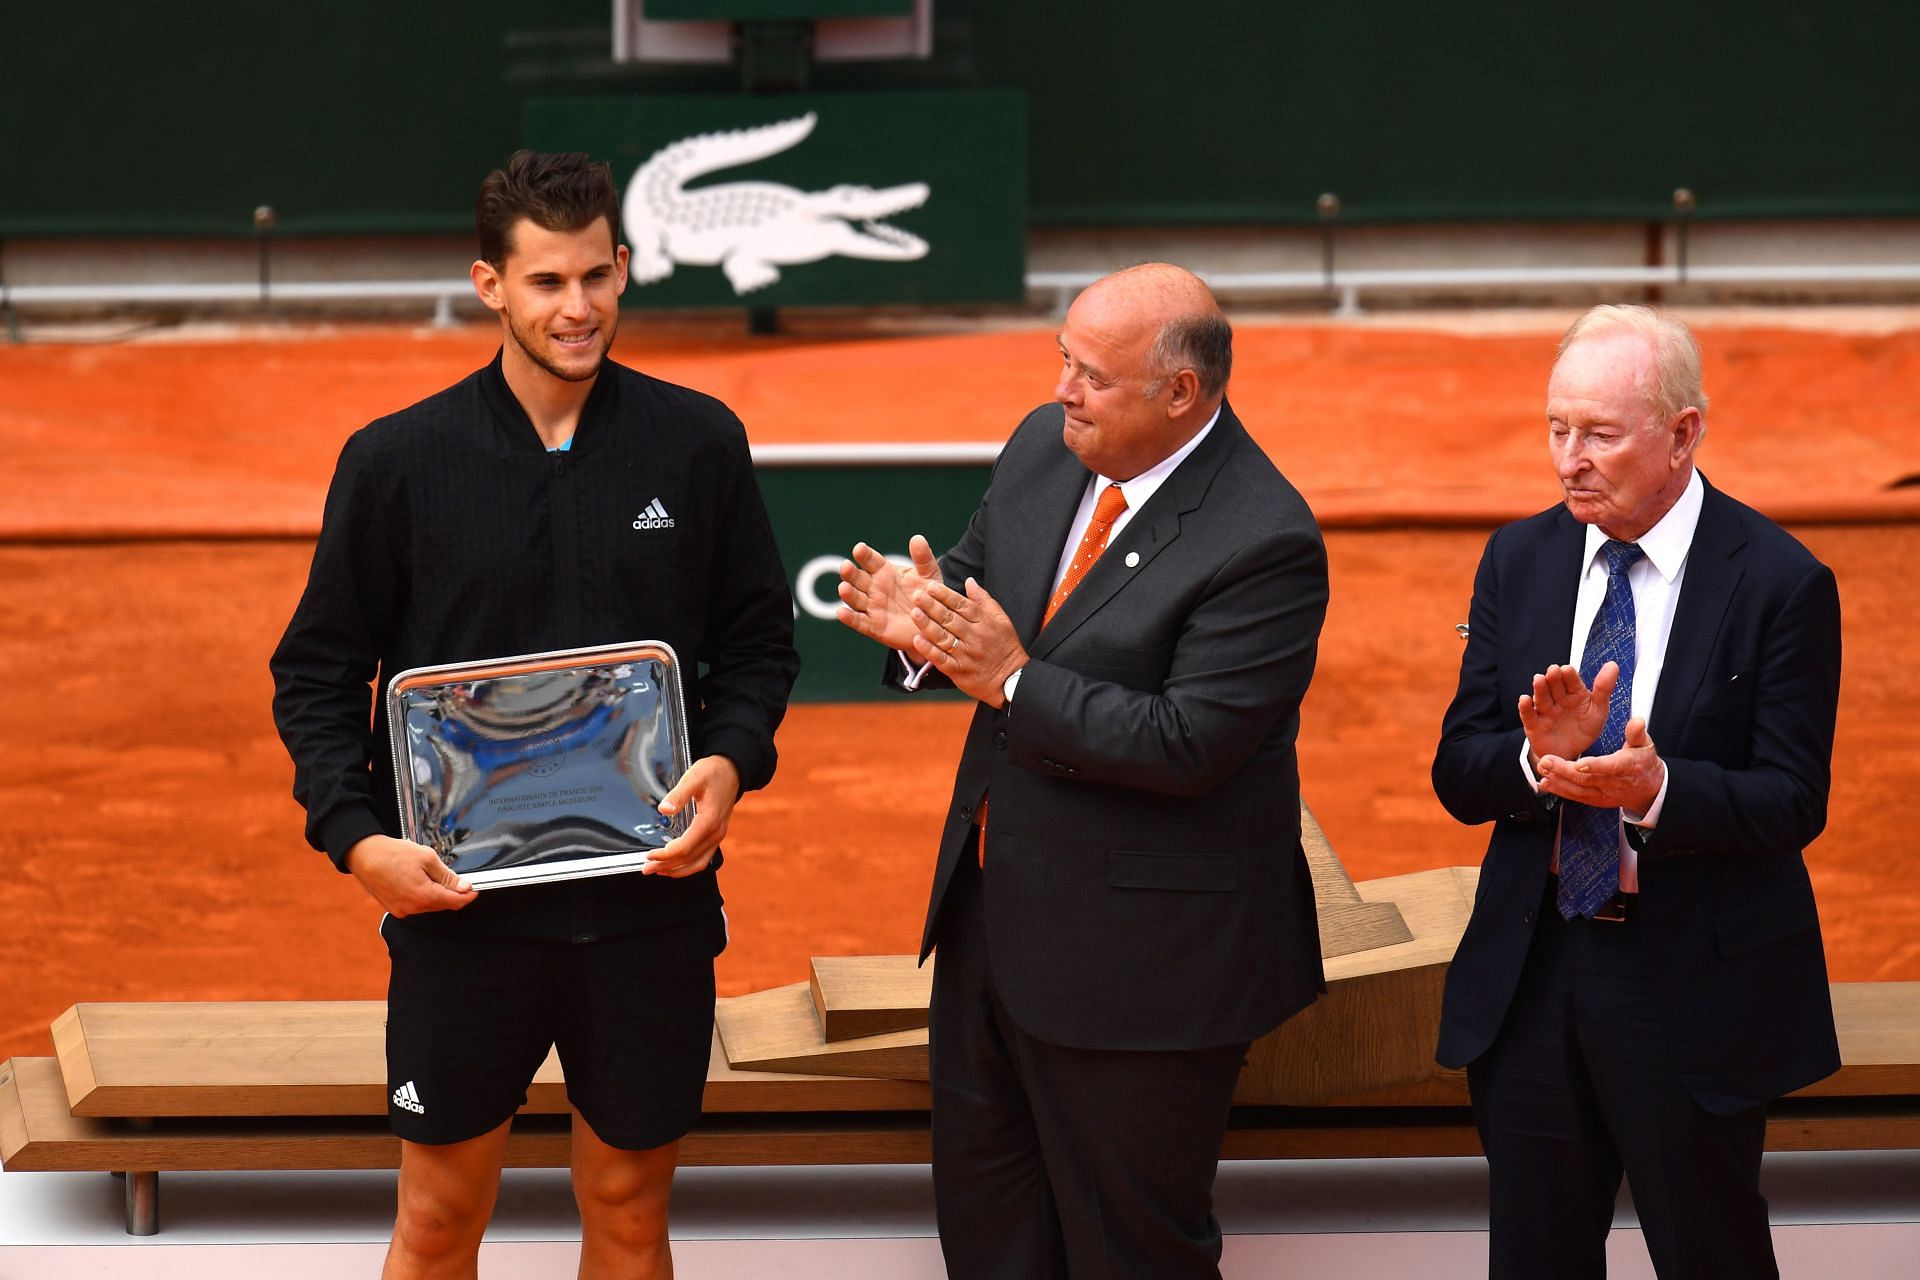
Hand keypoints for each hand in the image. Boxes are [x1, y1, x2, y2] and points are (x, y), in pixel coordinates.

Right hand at [346, 834, 475, 916]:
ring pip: (429, 905)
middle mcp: (412, 908)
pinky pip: (415, 905)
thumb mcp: (427, 858)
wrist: (363, 855)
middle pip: (443, 904)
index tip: (475, 889)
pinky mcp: (394, 908)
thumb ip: (447, 876)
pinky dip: (422, 896)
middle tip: (456, 878)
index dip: (468, 895)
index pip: (455, 902)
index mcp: (423, 896)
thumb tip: (464, 887)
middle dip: (452, 893)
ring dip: (436, 894)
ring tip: (430, 874)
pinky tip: (418, 881)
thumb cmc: (392, 853)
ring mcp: (402, 910)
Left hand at [644, 754, 740, 877]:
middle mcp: (715, 833)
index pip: (685, 847)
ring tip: (658, 870)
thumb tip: (664, 810)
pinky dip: (688, 866)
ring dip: (677, 870)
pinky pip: (703, 859)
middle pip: (689, 859)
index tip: (649, 855)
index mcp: (709, 821)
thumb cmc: (712, 772)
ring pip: (698, 863)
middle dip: (666, 865)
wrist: (732, 771)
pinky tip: (676, 865)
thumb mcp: (694, 777)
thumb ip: (678, 795)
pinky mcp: (716, 836)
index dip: (665, 855)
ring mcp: (718, 836)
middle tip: (646, 868)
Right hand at [837, 535, 942, 651]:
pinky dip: (850, 618)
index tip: (859, 548)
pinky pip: (860, 622)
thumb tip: (917, 538)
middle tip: (846, 566)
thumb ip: (922, 558)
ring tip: (843, 588)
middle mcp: (874, 588)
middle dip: (851, 573)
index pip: (871, 561)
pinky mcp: (874, 627)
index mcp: (885, 572)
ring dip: (848, 593)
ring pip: (856, 599)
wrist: (934, 623)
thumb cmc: (929, 595)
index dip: (865, 555)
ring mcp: (873, 607)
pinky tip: (841, 613)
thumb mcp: (928, 575)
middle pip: (858, 579)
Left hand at [910, 576, 1027, 707]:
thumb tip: (969, 581)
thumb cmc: (1005, 646)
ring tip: (914, 613)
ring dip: (927, 625)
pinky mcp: (959, 671)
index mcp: (984, 622)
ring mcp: (965, 655)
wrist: (1012, 679)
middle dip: (932, 606)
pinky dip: (928, 650)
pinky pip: (941, 660)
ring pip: (943, 638)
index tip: (930, 586)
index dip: (945, 595)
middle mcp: (974, 637)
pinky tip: (917, 640)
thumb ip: (984, 599)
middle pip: (950, 619)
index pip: (962, 605)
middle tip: (916, 594)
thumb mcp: (1001, 619)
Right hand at [1518, 661, 1619, 769]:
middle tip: (1553, 671)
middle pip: (1554, 686)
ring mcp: (1545, 712)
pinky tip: (1525, 699)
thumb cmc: (1583, 729)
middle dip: (1553, 678)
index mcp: (1574, 693)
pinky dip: (1525, 707)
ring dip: (1539, 688)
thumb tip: (1612, 665)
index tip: (1567, 670)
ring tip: (1539, 679)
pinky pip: (1528, 715)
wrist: (1570, 753)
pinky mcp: (1534, 725)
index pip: (1570, 680)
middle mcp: (1558, 699)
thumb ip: (1604, 688)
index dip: (1568, 674)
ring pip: (1541, 697)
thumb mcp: (1598, 709)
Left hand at [1536, 717, 1664, 813]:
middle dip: (1565, 771)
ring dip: (1558, 780)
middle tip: (1546, 760)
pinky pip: (1576, 796)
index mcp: (1628, 766)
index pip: (1611, 767)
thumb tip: (1637, 721)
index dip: (1595, 766)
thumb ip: (1637, 733)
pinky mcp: (1596, 800)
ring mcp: (1604, 794)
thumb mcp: (1645, 745)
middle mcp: (1614, 783)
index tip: (1579, 763)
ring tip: (1542, 769)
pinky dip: (1560, 790)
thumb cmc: (1644, 762)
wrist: (1649, 789)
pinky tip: (1546, 783)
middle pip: (1588, 779)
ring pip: (1579, 789)